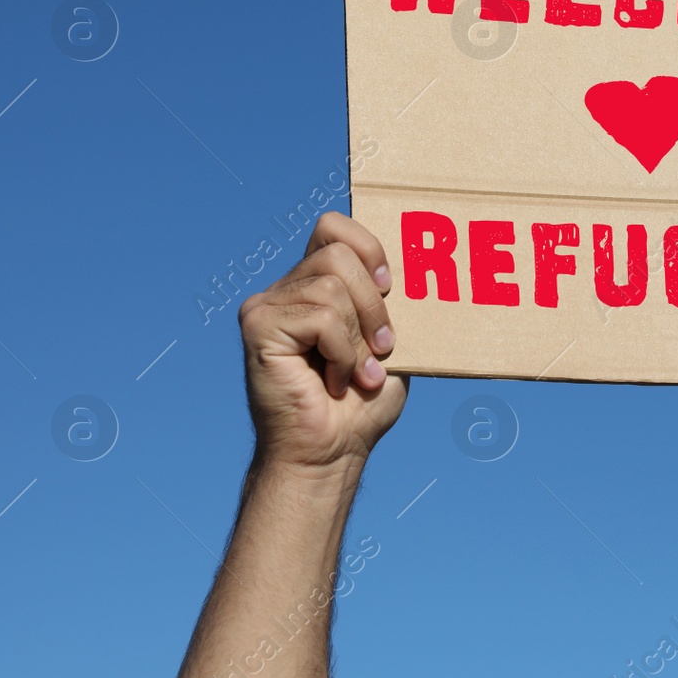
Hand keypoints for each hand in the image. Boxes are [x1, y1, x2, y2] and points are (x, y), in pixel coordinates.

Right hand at [238, 212, 406, 471]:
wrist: (332, 451)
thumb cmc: (362, 402)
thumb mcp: (389, 339)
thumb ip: (391, 300)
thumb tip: (418, 262)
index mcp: (314, 283)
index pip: (334, 226)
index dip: (369, 248)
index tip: (390, 287)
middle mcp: (286, 288)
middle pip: (338, 252)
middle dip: (374, 302)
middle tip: (381, 347)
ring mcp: (266, 305)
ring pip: (332, 286)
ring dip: (359, 336)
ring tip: (356, 372)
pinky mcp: (258, 327)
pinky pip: (320, 317)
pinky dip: (342, 352)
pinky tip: (334, 381)